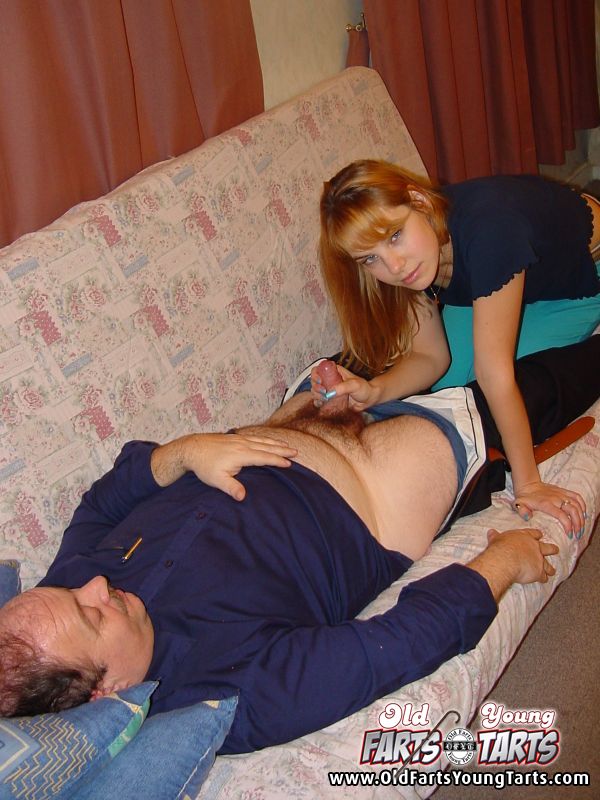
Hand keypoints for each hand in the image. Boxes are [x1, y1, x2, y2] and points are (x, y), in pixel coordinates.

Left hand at [153, 433, 296, 499]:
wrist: (191, 448)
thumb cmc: (204, 465)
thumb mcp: (216, 480)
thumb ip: (231, 487)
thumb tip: (243, 497)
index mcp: (241, 455)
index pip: (264, 457)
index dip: (277, 460)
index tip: (289, 464)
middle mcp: (242, 444)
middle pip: (266, 447)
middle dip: (282, 450)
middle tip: (296, 452)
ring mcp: (238, 439)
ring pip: (261, 440)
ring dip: (275, 443)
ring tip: (287, 445)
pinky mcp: (234, 438)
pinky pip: (254, 437)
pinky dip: (265, 439)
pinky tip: (268, 440)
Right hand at [310, 364, 380, 410]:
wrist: (369, 399)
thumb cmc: (364, 388)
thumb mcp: (354, 385)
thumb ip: (343, 387)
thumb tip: (330, 392)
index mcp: (334, 372)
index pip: (318, 369)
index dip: (315, 375)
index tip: (320, 382)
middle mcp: (329, 380)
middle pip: (314, 381)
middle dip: (315, 387)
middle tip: (323, 392)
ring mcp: (329, 390)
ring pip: (315, 391)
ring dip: (316, 395)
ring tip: (325, 399)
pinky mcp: (330, 400)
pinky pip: (320, 401)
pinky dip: (318, 403)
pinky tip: (322, 404)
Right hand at [467, 528, 558, 600]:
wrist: (506, 559)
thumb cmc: (501, 547)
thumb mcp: (497, 539)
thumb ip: (496, 536)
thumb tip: (491, 532)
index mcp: (525, 537)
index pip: (533, 534)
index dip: (537, 535)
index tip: (539, 535)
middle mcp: (534, 547)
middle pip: (547, 547)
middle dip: (551, 549)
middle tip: (555, 549)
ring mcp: (538, 559)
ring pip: (547, 564)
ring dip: (550, 568)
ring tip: (552, 571)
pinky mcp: (539, 572)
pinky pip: (543, 576)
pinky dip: (543, 579)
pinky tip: (544, 580)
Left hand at [512, 480, 585, 538]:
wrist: (527, 485)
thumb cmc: (524, 497)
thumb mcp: (519, 504)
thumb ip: (522, 511)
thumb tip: (527, 517)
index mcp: (546, 503)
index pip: (561, 515)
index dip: (568, 525)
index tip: (569, 534)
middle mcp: (556, 498)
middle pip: (572, 511)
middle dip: (578, 524)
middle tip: (578, 534)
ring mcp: (561, 494)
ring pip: (577, 504)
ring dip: (581, 517)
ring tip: (581, 528)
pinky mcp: (563, 491)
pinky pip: (576, 496)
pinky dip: (582, 505)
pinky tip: (583, 514)